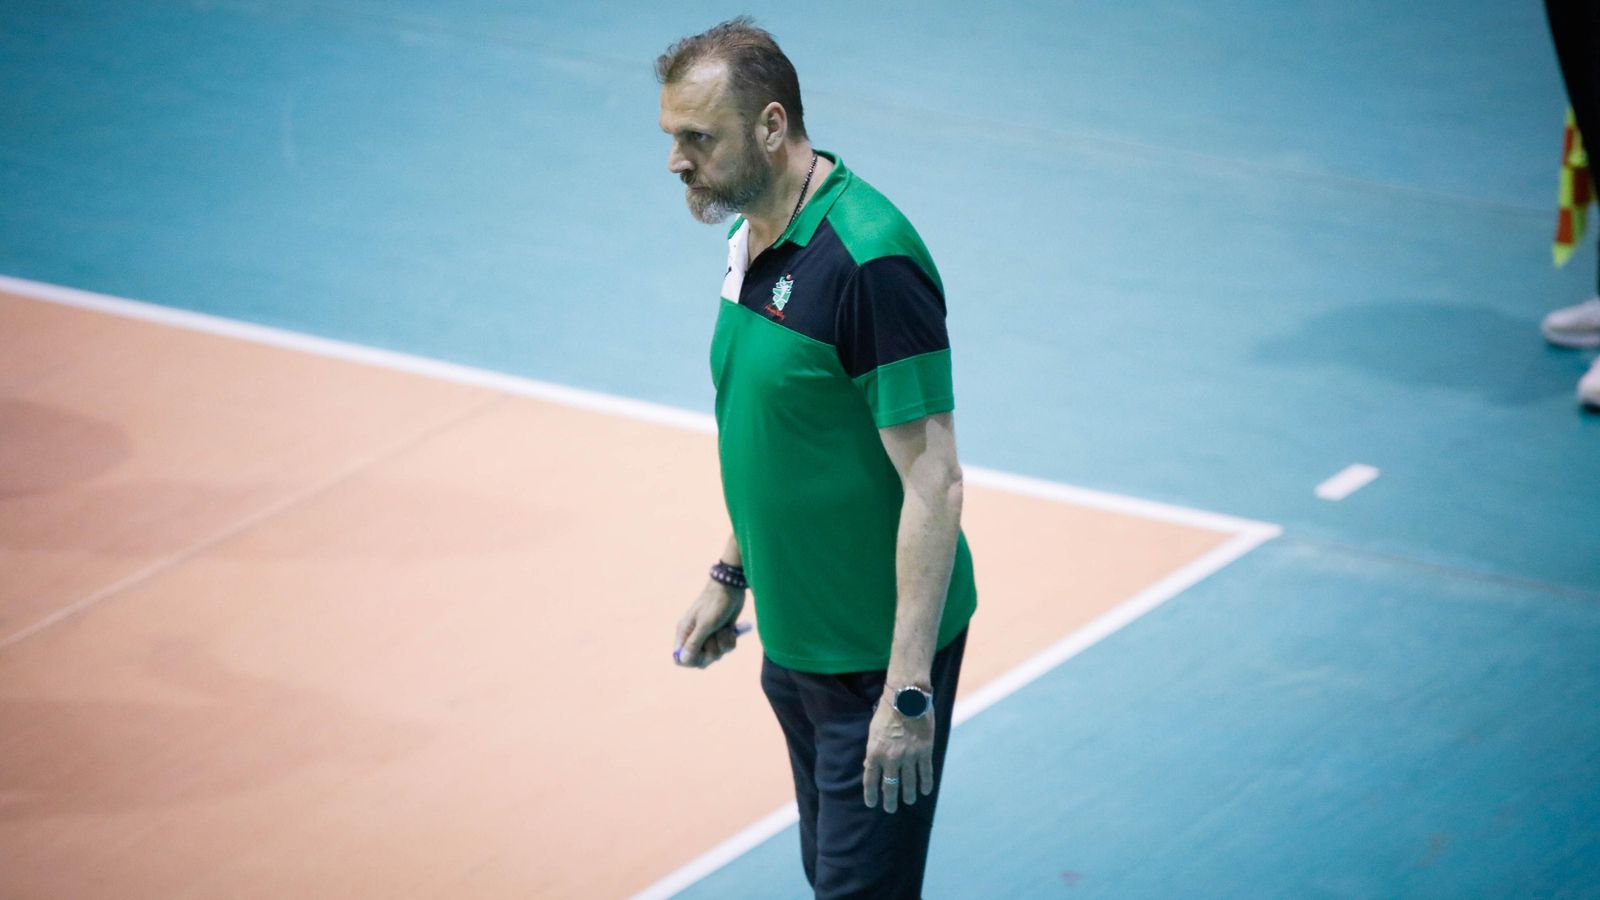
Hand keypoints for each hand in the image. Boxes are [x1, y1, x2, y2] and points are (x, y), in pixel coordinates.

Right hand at [674, 579, 744, 667]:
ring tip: (724, 630)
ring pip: (715, 655)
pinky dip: (730, 641)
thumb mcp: (705, 624)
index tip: (701, 654)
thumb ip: (694, 643)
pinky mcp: (721, 634)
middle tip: (715, 639)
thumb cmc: (715, 603)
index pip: (680, 658)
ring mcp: (709, 636)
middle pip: (700, 660)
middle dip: (711, 653)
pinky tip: (731, 629)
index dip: (690, 661)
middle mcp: (695, 636)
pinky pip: (726, 649)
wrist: (732, 588)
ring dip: (723, 645)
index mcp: (685, 633)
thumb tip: (683, 660)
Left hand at [862, 694, 934, 812]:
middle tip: (890, 809)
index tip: (872, 803)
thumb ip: (872, 751)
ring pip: (909, 783)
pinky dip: (925, 784)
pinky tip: (925, 791)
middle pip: (890, 786)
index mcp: (875, 753)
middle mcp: (891, 758)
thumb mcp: (872, 731)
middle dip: (890, 800)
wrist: (907, 698)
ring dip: (908, 794)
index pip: (871, 780)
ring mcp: (909, 757)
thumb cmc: (886, 711)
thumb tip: (867, 765)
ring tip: (909, 801)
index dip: (871, 794)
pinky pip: (925, 773)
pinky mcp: (924, 752)